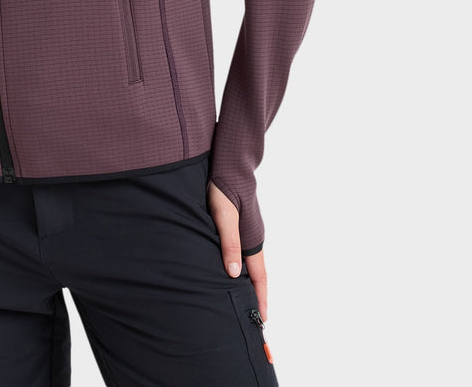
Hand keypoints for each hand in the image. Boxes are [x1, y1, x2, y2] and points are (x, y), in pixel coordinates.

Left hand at [207, 181, 267, 320]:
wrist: (231, 166)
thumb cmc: (225, 189)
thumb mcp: (224, 217)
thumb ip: (229, 243)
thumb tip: (233, 273)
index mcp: (252, 241)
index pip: (259, 278)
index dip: (261, 298)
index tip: (262, 319)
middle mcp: (254, 239)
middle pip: (258, 274)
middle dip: (258, 295)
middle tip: (255, 318)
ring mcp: (250, 232)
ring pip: (252, 264)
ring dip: (251, 283)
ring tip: (245, 299)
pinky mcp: (243, 224)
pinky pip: (246, 252)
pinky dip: (243, 268)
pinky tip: (234, 270)